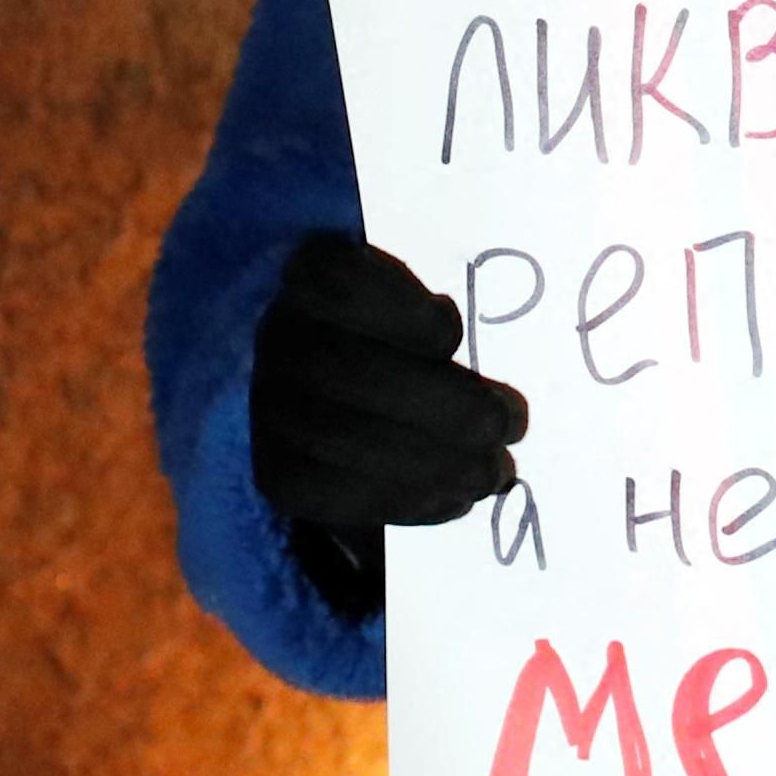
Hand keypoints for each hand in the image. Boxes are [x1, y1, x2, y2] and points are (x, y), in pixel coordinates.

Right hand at [251, 233, 527, 531]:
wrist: (350, 406)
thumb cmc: (410, 342)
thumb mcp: (425, 309)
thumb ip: (444, 320)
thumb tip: (492, 356)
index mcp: (313, 274)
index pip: (336, 279)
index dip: (395, 309)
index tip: (450, 333)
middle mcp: (277, 334)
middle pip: (346, 371)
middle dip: (439, 405)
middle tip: (508, 425)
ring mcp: (266, 404)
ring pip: (338, 437)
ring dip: (430, 461)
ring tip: (494, 472)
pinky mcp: (275, 471)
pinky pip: (330, 495)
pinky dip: (403, 501)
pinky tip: (456, 502)